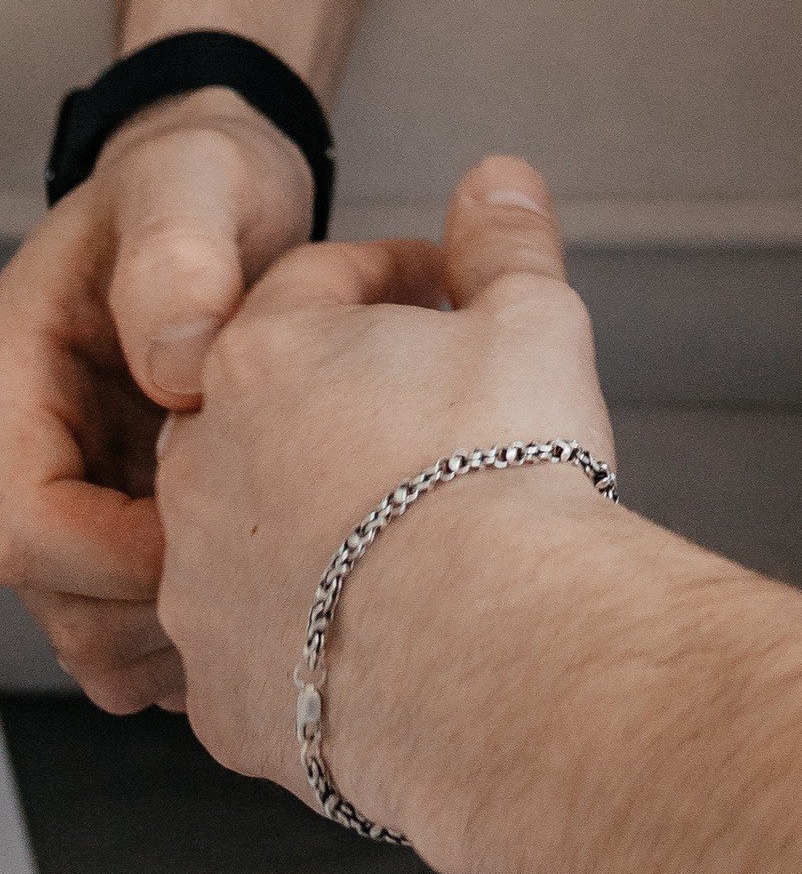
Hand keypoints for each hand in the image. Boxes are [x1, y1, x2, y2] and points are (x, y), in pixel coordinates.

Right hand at [0, 91, 315, 708]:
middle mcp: (33, 451)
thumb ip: (174, 256)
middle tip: (276, 578)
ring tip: (292, 589)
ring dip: (187, 633)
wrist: (224, 190)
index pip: (24, 524)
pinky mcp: (135, 513)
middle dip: (161, 612)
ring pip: (102, 625)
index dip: (116, 555)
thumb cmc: (196, 178)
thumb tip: (180, 359)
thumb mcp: (188, 182)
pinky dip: (208, 622)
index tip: (218, 532)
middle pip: (61, 598)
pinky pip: (147, 612)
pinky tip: (290, 582)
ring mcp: (85, 491)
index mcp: (10, 384)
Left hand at [158, 158, 613, 833]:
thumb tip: (498, 181)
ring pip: (246, 532)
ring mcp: (199, 590)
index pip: (315, 284)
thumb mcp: (530, 317)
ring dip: (312, 519)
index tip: (445, 298)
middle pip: (261, 407)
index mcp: (262, 356)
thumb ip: (504, 240)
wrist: (492, 652)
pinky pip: (259, 644)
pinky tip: (386, 628)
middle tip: (423, 416)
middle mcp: (203, 468)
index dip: (390, 279)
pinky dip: (312, 628)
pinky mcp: (224, 693)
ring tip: (408, 532)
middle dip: (334, 403)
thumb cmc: (501, 472)